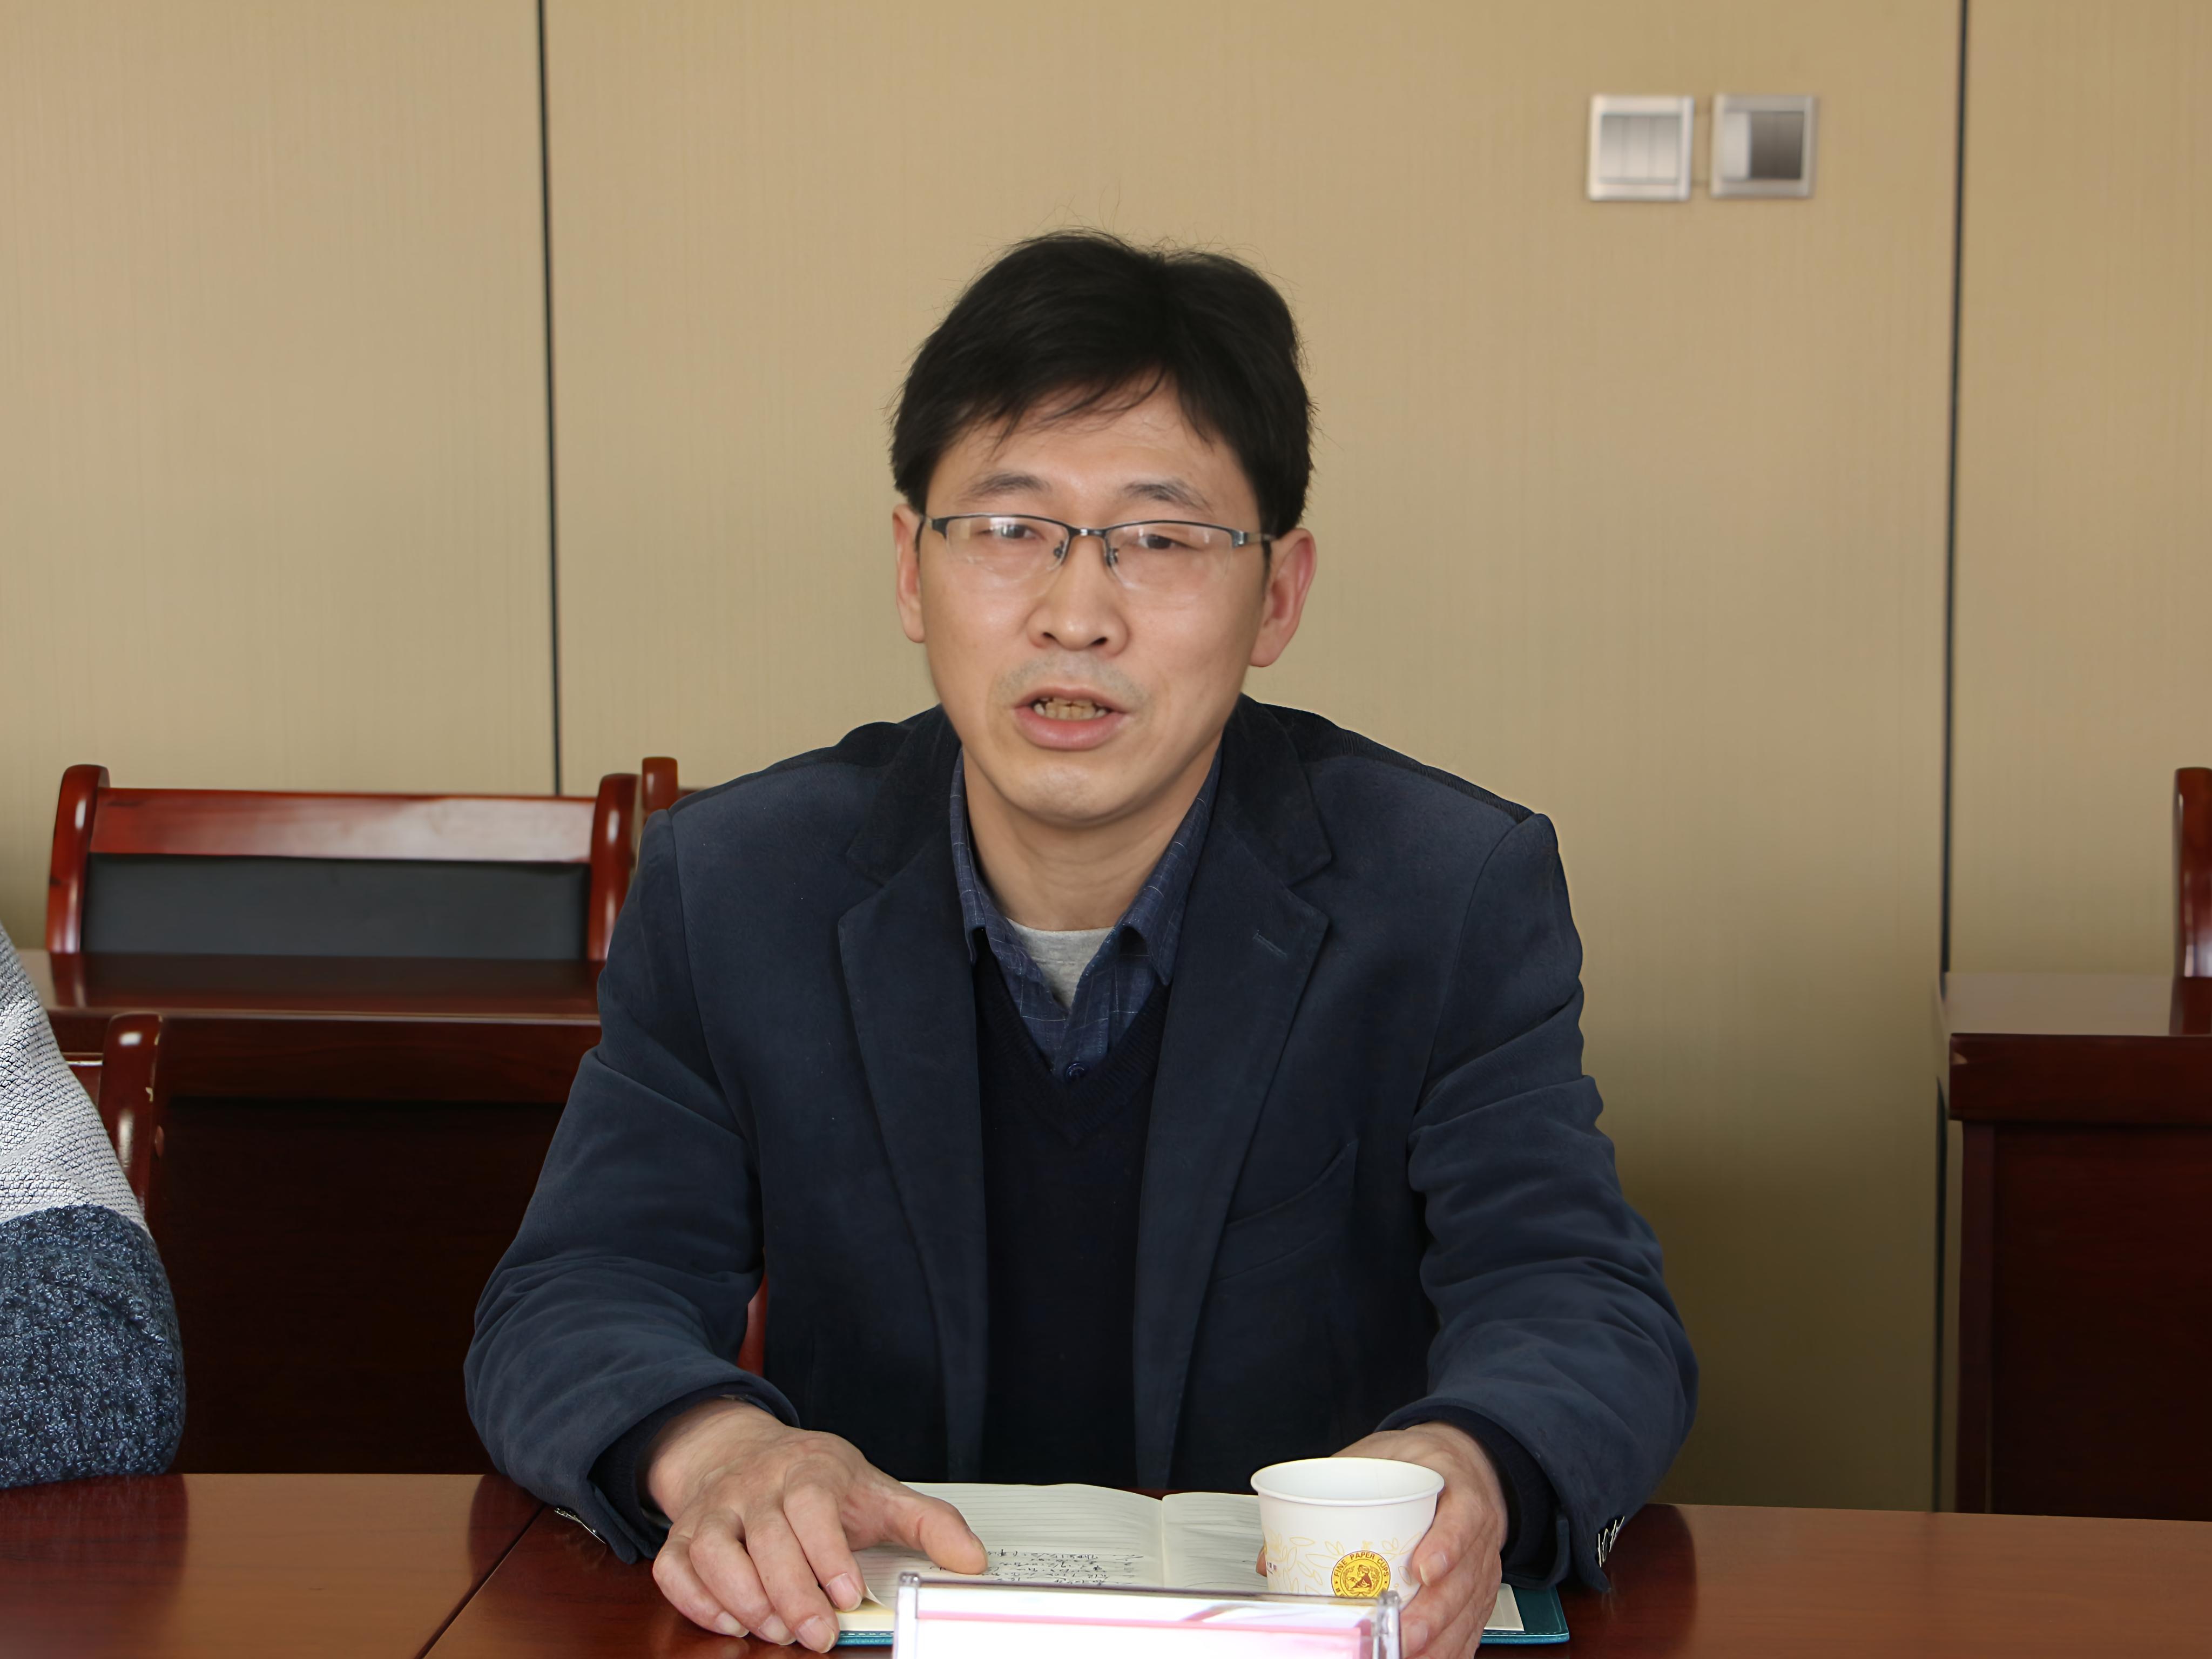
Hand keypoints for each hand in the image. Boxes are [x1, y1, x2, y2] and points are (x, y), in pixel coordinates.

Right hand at [644, 1400, 986, 1649]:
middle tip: (814, 1634)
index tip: (846, 1594)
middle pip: (766, 1537)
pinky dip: (696, 1599)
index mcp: (809, 1471)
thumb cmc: (817, 1480)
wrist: (744, 1450)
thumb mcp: (878, 1491)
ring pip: (713, 1551)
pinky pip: (675, 1567)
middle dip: (791, 1593)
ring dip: (741, 1598)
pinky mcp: (682, 1535)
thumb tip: (972, 1559)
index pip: (811, 1505)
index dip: (826, 1552)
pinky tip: (729, 1621)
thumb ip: (929, 1524)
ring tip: (774, 1630)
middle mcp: (756, 1486)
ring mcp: (714, 1509)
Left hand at [1323, 1422, 1507, 1658]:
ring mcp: (1482, 1568)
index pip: (1463, 1518)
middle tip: (1402, 1633)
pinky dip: (1450, 1649)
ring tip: (1407, 1652)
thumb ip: (1330, 1494)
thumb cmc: (1421, 1461)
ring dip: (1438, 1640)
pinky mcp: (1478, 1594)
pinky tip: (1426, 1658)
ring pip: (1468, 1612)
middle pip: (1465, 1580)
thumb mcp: (1378, 1457)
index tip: (1423, 1569)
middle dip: (1432, 1614)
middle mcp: (1479, 1534)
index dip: (1447, 1545)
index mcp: (1460, 1489)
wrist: (1466, 1462)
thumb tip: (1270, 1553)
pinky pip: (1470, 1629)